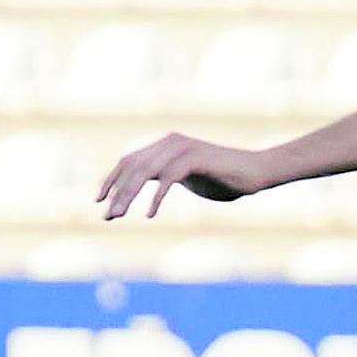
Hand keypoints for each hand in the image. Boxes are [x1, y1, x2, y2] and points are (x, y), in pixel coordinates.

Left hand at [98, 135, 270, 221]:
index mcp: (164, 144)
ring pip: (144, 172)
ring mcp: (182, 148)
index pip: (128, 160)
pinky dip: (156, 197)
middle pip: (132, 166)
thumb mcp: (188, 177)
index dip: (111, 179)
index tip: (99, 200)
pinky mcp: (195, 158)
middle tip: (108, 216)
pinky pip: (167, 178)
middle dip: (117, 192)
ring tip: (120, 215)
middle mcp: (169, 141)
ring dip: (129, 196)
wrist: (257, 171)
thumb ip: (165, 177)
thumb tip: (141, 188)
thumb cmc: (225, 178)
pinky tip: (150, 214)